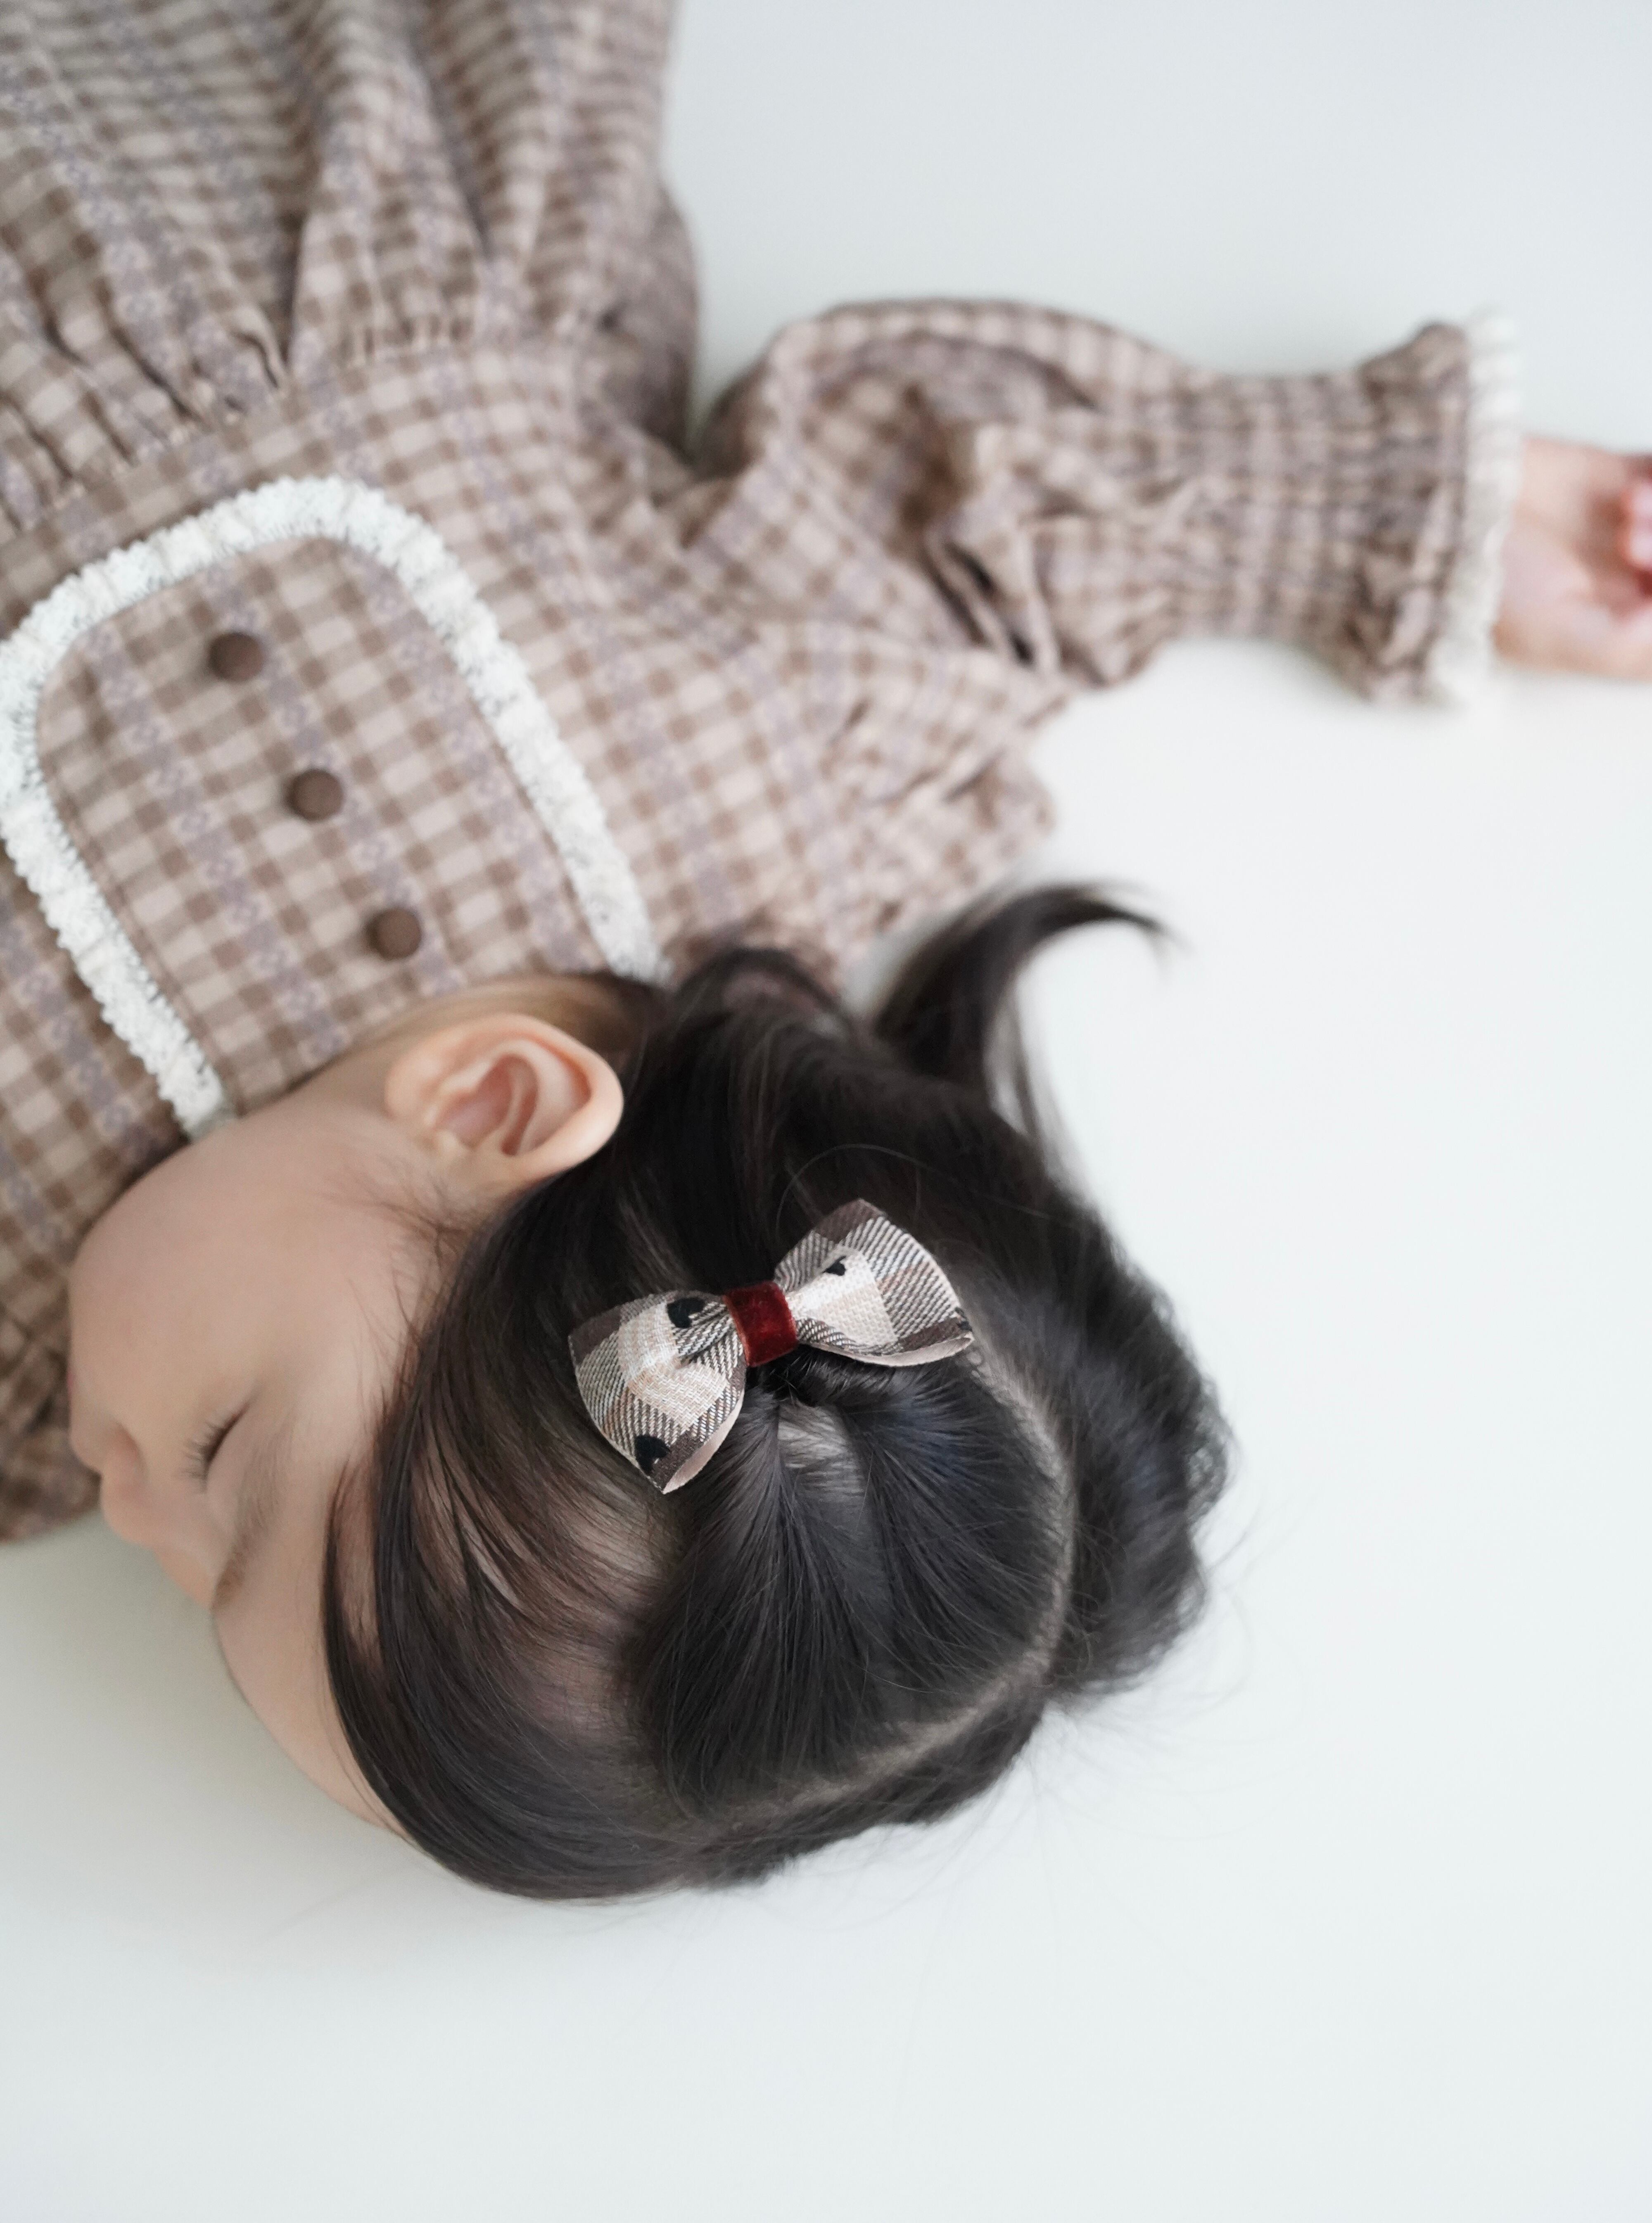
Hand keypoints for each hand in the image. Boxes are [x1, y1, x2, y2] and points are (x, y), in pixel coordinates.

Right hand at [1495, 436, 1651, 678]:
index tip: (1645, 586)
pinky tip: (1628, 493)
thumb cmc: (1488, 584)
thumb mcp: (1557, 637)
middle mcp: (1634, 586)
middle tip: (1627, 542)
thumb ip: (1625, 647)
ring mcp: (1634, 533)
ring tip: (1626, 511)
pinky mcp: (1628, 479)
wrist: (1452, 510)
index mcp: (1623, 634)